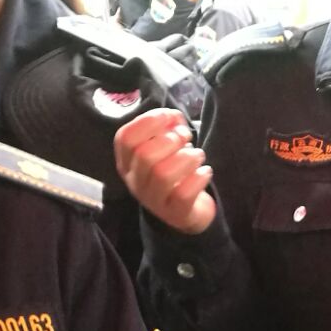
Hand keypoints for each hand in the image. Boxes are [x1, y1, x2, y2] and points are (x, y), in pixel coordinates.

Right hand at [114, 109, 216, 233]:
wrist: (188, 212)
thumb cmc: (175, 172)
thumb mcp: (167, 148)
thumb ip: (168, 127)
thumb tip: (173, 116)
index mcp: (127, 162)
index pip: (125, 138)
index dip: (147, 122)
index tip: (168, 116)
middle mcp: (135, 183)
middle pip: (144, 156)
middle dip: (170, 140)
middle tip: (186, 137)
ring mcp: (154, 201)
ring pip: (163, 174)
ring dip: (186, 158)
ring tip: (198, 155)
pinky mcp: (175, 213)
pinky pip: (183, 194)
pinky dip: (198, 178)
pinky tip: (205, 171)